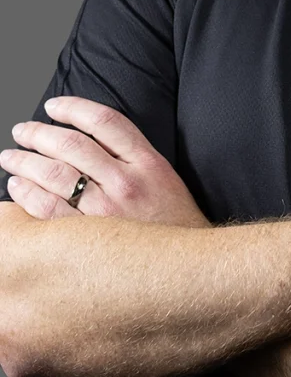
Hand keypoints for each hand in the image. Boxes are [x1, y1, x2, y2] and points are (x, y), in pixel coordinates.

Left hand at [0, 95, 211, 227]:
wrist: (187, 270)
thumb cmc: (173, 223)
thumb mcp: (163, 177)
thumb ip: (132, 154)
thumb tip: (89, 137)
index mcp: (147, 162)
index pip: (104, 121)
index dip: (73, 108)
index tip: (53, 106)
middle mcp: (125, 183)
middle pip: (73, 145)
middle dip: (39, 133)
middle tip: (21, 130)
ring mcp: (104, 213)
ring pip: (54, 174)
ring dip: (25, 161)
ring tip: (11, 156)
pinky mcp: (87, 241)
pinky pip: (46, 210)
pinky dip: (26, 194)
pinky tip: (17, 187)